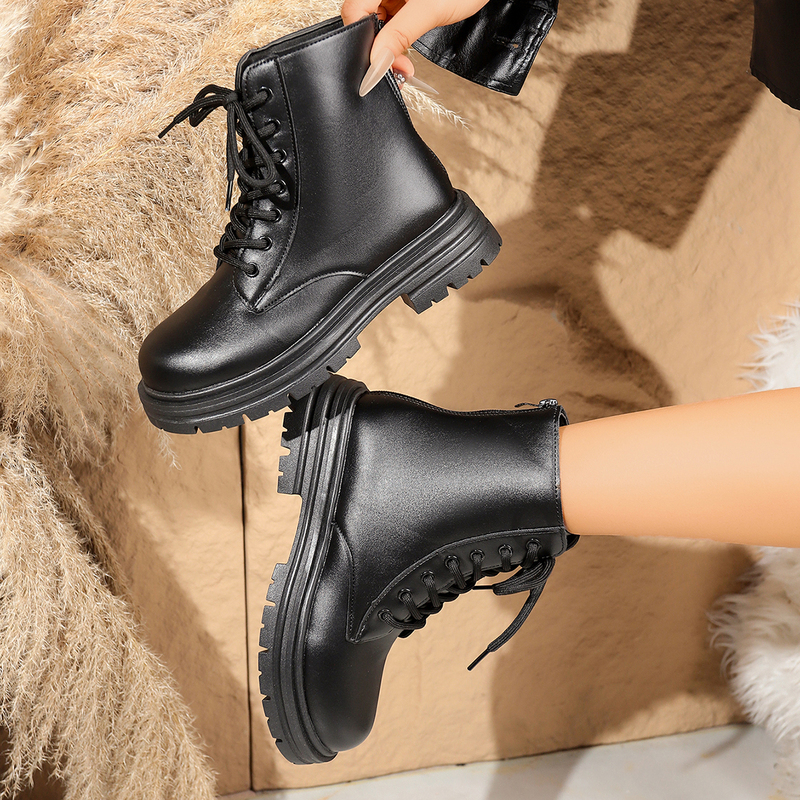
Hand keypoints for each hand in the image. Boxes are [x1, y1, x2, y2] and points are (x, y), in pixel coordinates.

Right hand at [341, 0, 490, 93]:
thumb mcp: (429, 11)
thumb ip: (400, 35)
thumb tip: (377, 62)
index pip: (354, 12)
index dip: (361, 41)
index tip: (376, 68)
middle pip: (363, 19)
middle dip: (375, 49)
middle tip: (394, 70)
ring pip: (376, 24)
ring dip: (385, 49)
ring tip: (402, 66)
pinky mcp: (402, 1)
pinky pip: (390, 23)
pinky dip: (394, 42)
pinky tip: (403, 54)